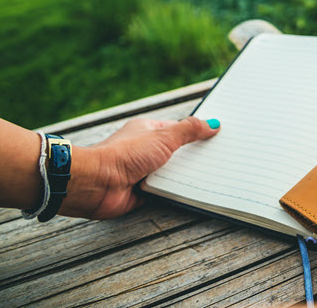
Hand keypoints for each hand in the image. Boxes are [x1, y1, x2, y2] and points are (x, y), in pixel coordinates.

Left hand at [61, 117, 219, 219]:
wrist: (98, 184)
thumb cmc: (124, 155)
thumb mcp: (164, 137)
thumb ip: (189, 131)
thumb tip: (213, 123)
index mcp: (148, 131)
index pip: (178, 130)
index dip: (197, 133)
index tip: (216, 137)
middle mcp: (145, 150)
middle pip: (177, 153)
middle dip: (193, 157)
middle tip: (218, 160)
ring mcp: (143, 171)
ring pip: (172, 173)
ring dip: (184, 176)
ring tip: (210, 177)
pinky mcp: (143, 191)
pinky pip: (165, 191)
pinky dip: (175, 193)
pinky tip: (190, 193)